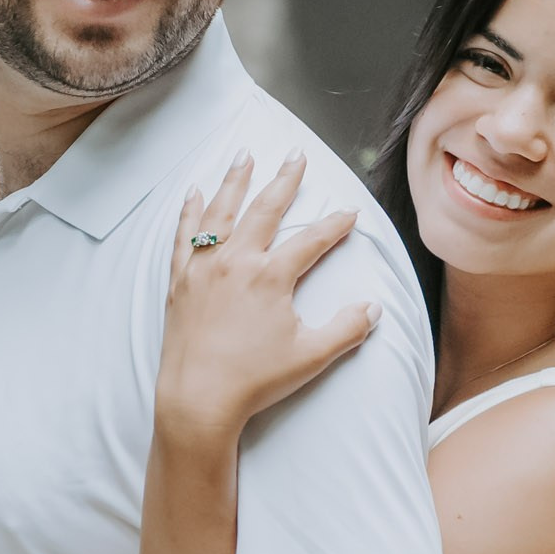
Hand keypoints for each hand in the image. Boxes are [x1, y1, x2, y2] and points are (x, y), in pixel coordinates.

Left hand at [157, 151, 379, 443]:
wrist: (198, 398)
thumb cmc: (254, 380)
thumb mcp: (311, 356)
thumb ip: (346, 329)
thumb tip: (374, 308)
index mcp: (271, 277)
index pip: (311, 241)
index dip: (335, 225)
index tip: (350, 212)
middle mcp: (237, 262)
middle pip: (265, 210)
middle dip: (284, 180)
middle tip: (295, 155)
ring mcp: (204, 268)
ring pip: (221, 212)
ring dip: (234, 181)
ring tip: (243, 156)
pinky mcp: (180, 281)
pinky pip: (185, 236)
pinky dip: (190, 212)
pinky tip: (194, 194)